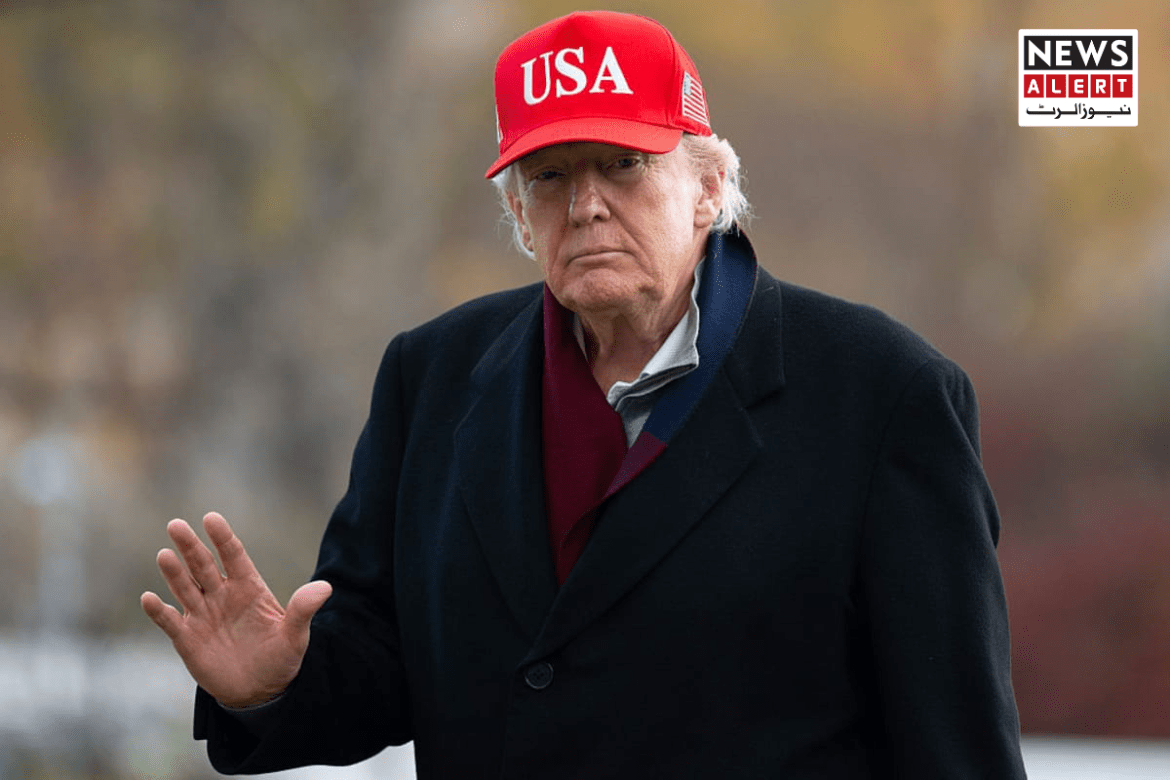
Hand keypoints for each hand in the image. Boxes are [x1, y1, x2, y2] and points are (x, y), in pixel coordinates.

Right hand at [141, 511, 331, 707]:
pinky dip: (159, 610)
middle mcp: (222, 595)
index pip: (234, 556)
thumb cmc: (280, 658)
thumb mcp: (296, 636)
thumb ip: (303, 610)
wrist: (260, 691)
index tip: (211, 518)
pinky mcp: (187, 637)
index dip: (223, 537)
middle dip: (190, 546)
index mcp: (248, 588)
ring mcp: (203, 614)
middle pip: (203, 565)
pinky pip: (170, 620)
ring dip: (174, 572)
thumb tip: (325, 588)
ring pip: (185, 587)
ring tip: (164, 554)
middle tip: (176, 524)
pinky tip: (149, 598)